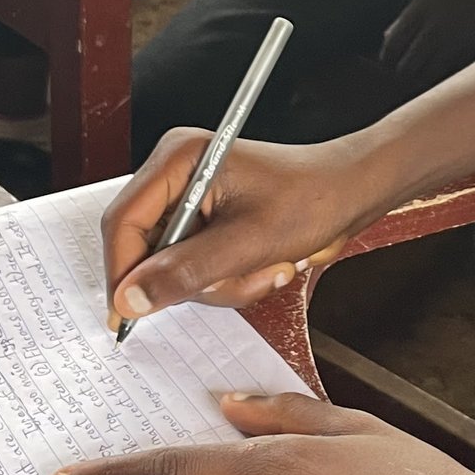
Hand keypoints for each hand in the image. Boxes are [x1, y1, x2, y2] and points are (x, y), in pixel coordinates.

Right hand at [102, 129, 396, 325]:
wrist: (352, 194)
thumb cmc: (311, 199)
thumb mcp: (248, 242)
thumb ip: (185, 270)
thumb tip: (131, 298)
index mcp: (178, 159)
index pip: (124, 221)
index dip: (123, 271)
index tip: (127, 314)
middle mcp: (177, 176)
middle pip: (146, 248)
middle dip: (191, 278)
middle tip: (236, 280)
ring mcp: (191, 201)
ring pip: (173, 267)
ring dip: (218, 283)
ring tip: (266, 268)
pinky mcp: (206, 223)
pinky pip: (195, 268)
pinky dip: (227, 280)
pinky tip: (264, 266)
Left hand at [381, 0, 474, 89]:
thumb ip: (407, 15)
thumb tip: (387, 37)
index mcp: (420, 10)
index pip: (393, 44)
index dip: (387, 58)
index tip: (388, 62)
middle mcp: (435, 28)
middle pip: (407, 65)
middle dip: (402, 72)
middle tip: (404, 74)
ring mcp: (455, 41)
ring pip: (428, 75)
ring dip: (421, 79)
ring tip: (421, 77)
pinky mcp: (474, 50)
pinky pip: (451, 73)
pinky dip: (442, 77)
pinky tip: (441, 73)